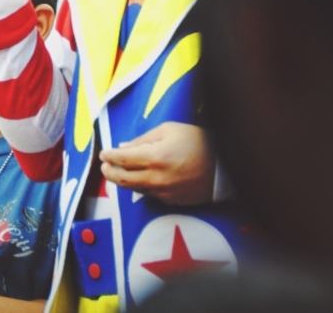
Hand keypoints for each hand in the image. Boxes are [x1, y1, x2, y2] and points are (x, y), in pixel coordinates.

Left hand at [99, 122, 215, 205]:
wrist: (228, 165)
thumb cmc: (198, 141)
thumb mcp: (169, 130)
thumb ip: (142, 140)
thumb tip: (123, 147)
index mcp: (155, 157)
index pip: (121, 159)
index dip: (109, 156)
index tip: (104, 153)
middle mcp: (157, 178)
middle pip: (123, 179)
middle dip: (109, 172)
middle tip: (104, 166)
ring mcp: (165, 193)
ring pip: (135, 189)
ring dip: (123, 181)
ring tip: (119, 171)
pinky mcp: (174, 202)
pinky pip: (151, 195)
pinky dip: (141, 187)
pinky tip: (140, 179)